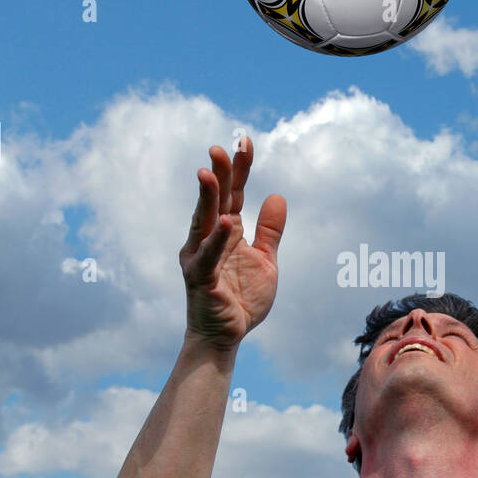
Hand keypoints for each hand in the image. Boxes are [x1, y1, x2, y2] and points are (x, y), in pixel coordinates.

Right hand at [179, 136, 286, 349]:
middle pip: (216, 199)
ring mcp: (201, 257)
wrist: (226, 338)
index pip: (234, 193)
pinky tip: (227, 222)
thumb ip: (269, 231)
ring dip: (207, 197)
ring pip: (204, 221)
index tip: (245, 140)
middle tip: (221, 146)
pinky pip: (210, 256)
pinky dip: (218, 240)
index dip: (239, 167)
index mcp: (226, 232)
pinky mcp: (200, 278)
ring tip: (211, 172)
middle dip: (219, 172)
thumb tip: (276, 196)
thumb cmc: (241, 300)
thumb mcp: (265, 261)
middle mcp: (208, 238)